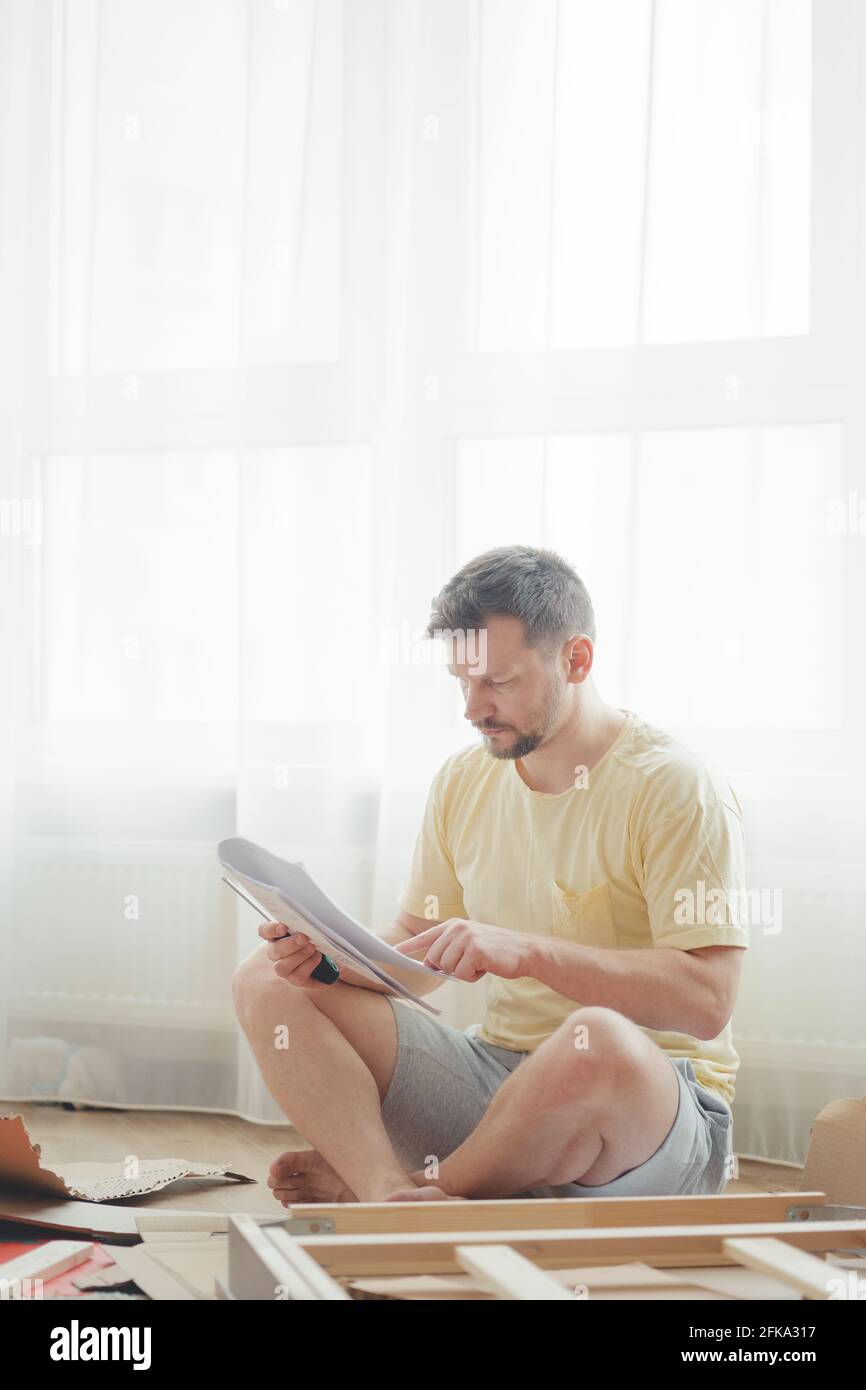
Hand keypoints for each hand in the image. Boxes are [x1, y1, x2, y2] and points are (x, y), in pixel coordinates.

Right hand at [258, 920, 326, 988]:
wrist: (324, 958)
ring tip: (312, 948)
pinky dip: (309, 964)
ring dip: (299, 956)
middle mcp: (276, 953)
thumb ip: (302, 924)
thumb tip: (307, 921)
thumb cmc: (312, 938)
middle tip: (304, 938)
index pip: (265, 931)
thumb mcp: (307, 928)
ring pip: (281, 967)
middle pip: (274, 951)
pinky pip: (298, 976)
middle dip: (290, 945)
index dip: (271, 929)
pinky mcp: (296, 979)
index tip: (283, 927)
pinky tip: (317, 957)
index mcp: (275, 936)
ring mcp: (284, 968)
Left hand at [393, 918, 529, 982]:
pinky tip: (485, 966)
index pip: (425, 937)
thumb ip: (449, 951)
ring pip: (447, 968)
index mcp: (454, 925)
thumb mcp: (469, 945)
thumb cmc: (495, 952)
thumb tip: (429, 964)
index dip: (408, 947)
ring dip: (463, 972)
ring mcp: (466, 937)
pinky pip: (461, 974)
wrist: (524, 951)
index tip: (393, 953)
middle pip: (435, 959)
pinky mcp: (475, 949)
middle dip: (450, 968)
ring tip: (479, 963)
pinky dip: (473, 976)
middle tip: (470, 963)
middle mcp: (457, 928)